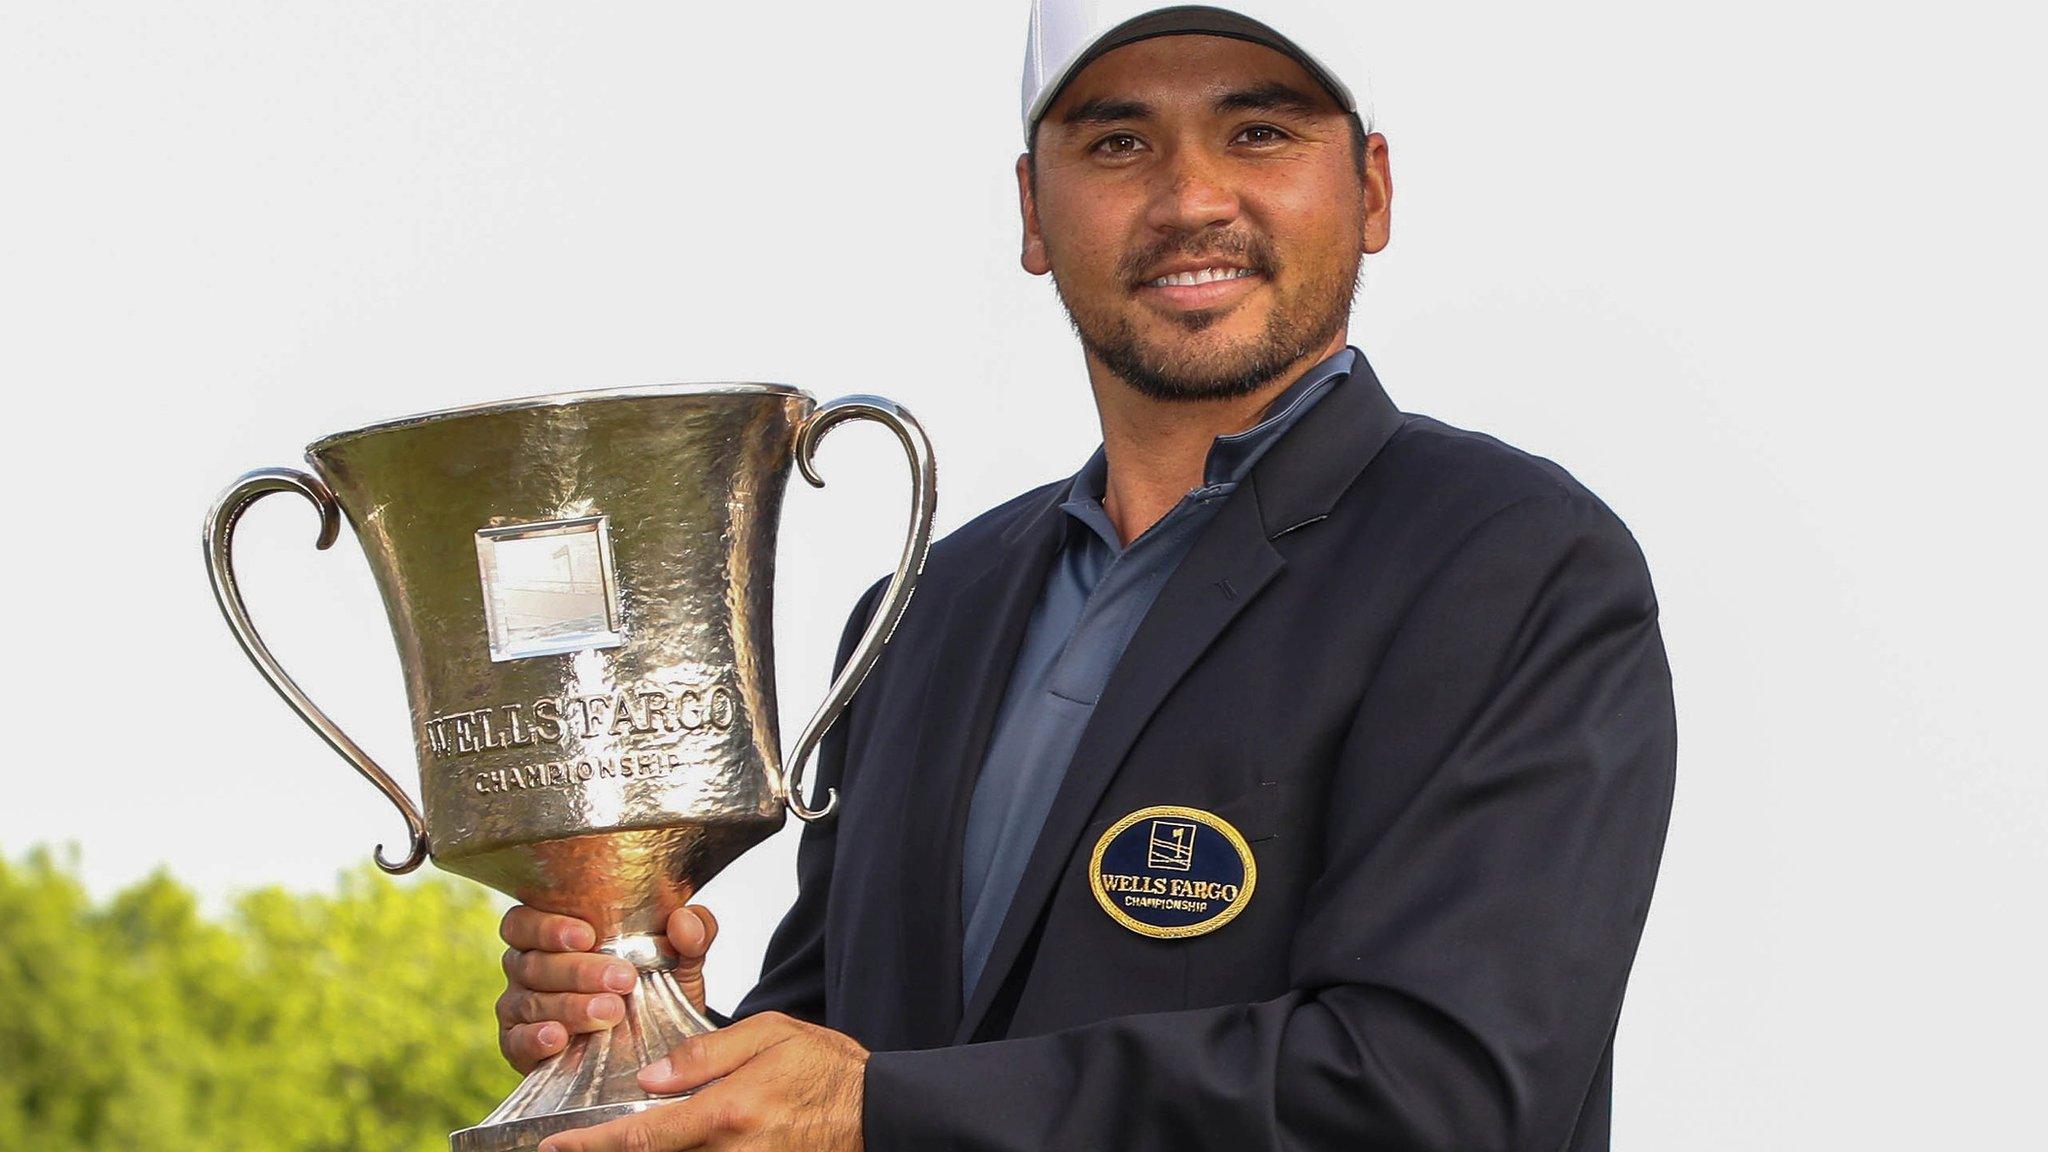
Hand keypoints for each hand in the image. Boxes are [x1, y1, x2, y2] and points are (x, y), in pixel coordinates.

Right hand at [497, 904, 719, 1072]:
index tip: (588, 936)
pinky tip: (558, 1037)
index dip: (548, 926)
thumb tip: (685, 919)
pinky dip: (535, 1038)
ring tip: (610, 1011)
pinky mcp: (521, 1049)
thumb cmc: (653, 989)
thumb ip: (692, 934)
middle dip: (577, 970)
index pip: (526, 921)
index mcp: (553, 936)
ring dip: (570, 1006)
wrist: (656, 1045)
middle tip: (621, 980)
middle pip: (532, 962)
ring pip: (529, 1001)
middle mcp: (529, 968)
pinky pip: (516, 1042)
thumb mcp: (681, 961)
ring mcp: (521, 1009)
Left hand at [536, 1011, 867, 1151]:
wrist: (877, 1113)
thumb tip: (652, 1077)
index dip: (591, 1147)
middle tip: (566, 1149)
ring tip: (612, 1145)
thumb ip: (707, 1054)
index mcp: (726, 1113)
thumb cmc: (827, 1070)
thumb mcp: (770, 1035)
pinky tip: (660, 1147)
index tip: (552, 1148)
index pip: (641, 1135)